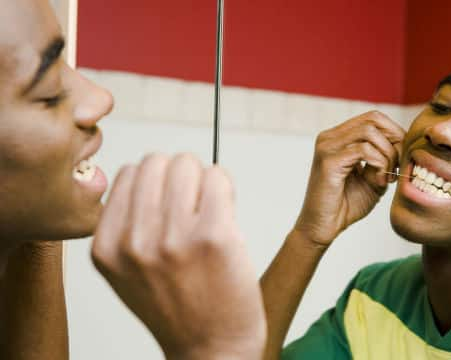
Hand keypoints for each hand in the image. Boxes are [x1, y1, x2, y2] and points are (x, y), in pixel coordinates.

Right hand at [91, 154, 265, 359]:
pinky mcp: (215, 236)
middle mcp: (135, 242)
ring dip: (203, 182)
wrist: (211, 348)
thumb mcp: (128, 271)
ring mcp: (174, 238)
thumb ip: (128, 223)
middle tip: (193, 206)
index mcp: (107, 247)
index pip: (129, 173)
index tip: (169, 205)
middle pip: (157, 161)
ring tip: (208, 213)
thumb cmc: (177, 307)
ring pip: (188, 164)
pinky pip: (219, 177)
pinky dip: (225, 188)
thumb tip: (152, 170)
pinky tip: (225, 215)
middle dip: (179, 177)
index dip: (155, 183)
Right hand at [293, 111, 404, 245]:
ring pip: (370, 132)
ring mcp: (327, 147)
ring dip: (387, 153)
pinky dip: (379, 163)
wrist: (323, 228)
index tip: (402, 157)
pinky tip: (380, 181)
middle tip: (398, 165)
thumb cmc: (346, 205)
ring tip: (388, 176)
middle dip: (394, 140)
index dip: (394, 132)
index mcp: (338, 138)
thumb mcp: (372, 177)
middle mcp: (330, 137)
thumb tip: (402, 143)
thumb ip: (384, 159)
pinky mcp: (328, 161)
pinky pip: (364, 150)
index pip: (373, 118)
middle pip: (373, 119)